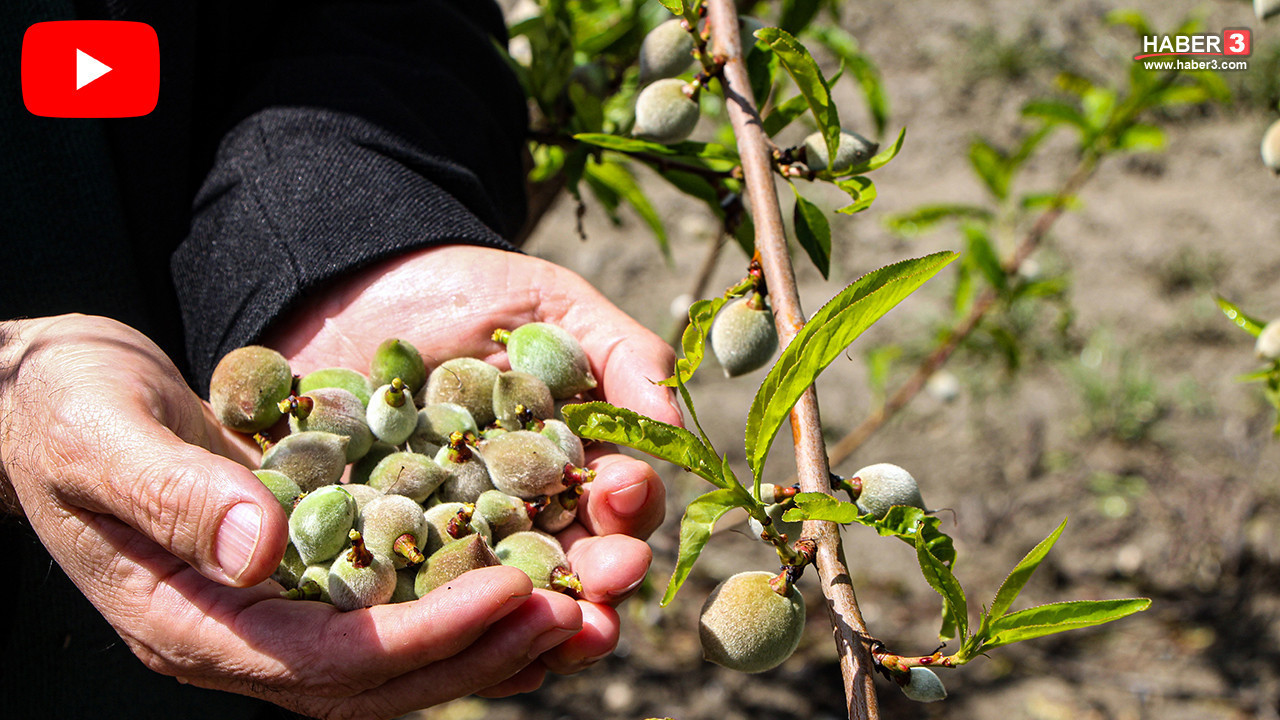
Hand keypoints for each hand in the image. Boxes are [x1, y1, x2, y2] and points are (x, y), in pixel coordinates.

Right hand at [0, 314, 584, 717]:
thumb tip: (261, 548)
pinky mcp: (304, 572)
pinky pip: (395, 606)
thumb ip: (172, 494)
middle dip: (483, 651)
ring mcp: (274, 611)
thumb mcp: (99, 435)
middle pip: (381, 680)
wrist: (51, 398)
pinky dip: (465, 601)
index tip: (514, 590)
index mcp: (191, 622)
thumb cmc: (59, 408)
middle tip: (579, 614)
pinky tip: (533, 578)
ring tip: (584, 611)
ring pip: (399, 658)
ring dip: (493, 641)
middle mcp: (243, 634)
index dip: (424, 632)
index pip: (326, 659)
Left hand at [268, 244, 679, 684]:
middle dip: (597, 576)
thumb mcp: (552, 304)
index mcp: (570, 467)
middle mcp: (519, 517)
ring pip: (502, 596)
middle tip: (609, 575)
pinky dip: (439, 619)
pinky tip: (459, 631)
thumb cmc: (463, 291)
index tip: (622, 489)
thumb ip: (621, 353)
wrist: (347, 286)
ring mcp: (451, 540)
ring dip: (534, 618)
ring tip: (552, 623)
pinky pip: (414, 597)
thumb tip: (674, 425)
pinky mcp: (381, 551)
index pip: (614, 503)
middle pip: (569, 562)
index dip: (628, 505)